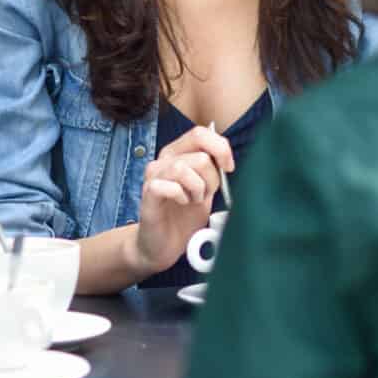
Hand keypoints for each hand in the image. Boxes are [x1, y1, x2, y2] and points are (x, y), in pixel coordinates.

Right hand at [128, 124, 232, 276]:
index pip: (201, 133)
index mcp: (179, 152)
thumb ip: (213, 170)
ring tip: (192, 201)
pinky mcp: (148, 193)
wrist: (163, 244)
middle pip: (200, 155)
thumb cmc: (183, 216)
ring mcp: (154, 175)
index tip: (228, 168)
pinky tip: (181, 204)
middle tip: (204, 195)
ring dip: (197, 190)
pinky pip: (171, 186)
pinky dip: (182, 197)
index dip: (220, 148)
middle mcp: (164, 159)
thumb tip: (226, 159)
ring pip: (185, 169)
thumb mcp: (205, 189)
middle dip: (211, 179)